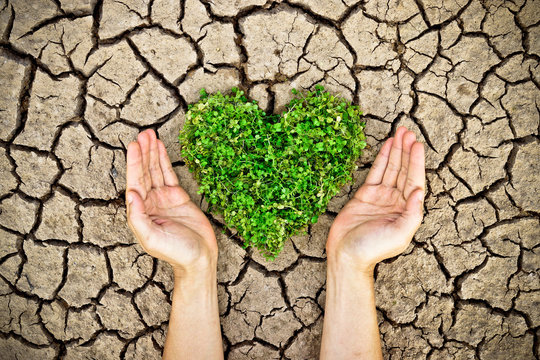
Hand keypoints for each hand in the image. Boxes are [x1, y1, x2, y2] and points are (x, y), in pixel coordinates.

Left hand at [125, 129, 217, 276]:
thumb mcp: (152, 238)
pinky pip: (169, 174)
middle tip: (142, 134)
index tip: (134, 145)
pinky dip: (164, 160)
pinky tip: (160, 147)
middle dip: (142, 153)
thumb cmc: (175, 252)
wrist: (199, 257)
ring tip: (149, 134)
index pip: (135, 182)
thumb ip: (138, 217)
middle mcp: (149, 202)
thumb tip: (130, 194)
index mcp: (140, 211)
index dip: (134, 163)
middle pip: (144, 172)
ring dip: (151, 153)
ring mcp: (163, 198)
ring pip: (155, 170)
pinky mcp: (178, 196)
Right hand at [326, 126, 424, 273]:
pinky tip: (387, 145)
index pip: (414, 180)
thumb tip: (420, 192)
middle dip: (406, 150)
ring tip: (400, 132)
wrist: (347, 255)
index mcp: (408, 210)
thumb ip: (412, 214)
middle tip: (408, 131)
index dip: (416, 162)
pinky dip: (382, 158)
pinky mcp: (365, 195)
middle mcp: (397, 201)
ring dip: (396, 150)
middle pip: (404, 170)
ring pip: (391, 168)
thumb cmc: (373, 249)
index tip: (416, 144)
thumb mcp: (398, 234)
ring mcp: (381, 197)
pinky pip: (376, 172)